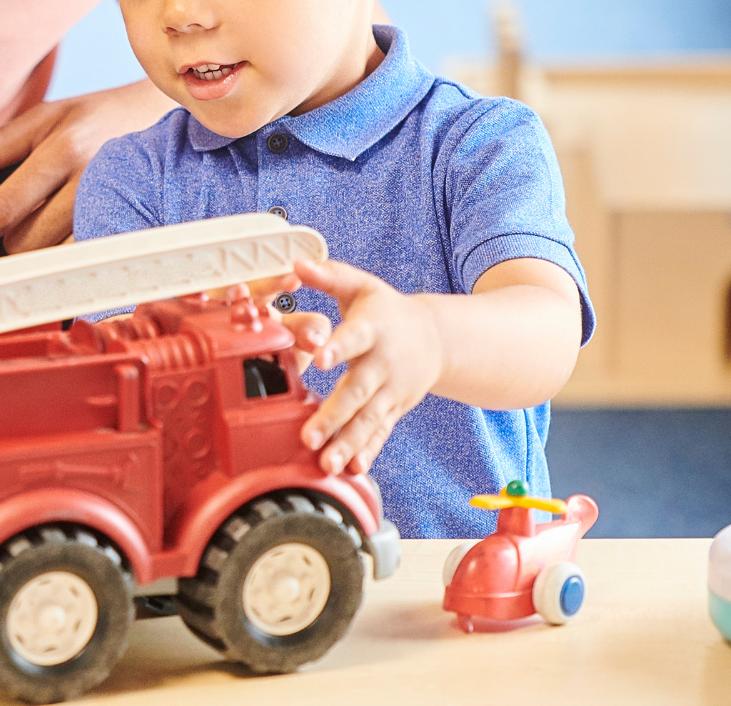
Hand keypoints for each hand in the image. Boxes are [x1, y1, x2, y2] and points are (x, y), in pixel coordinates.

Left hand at [0, 79, 174, 266]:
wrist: (168, 116)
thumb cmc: (101, 117)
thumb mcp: (46, 119)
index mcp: (62, 150)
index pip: (4, 207)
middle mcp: (90, 181)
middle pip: (27, 241)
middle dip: (14, 238)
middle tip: (30, 214)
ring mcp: (118, 208)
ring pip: (56, 258)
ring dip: (43, 251)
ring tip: (56, 222)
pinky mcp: (136, 228)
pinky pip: (89, 263)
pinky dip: (73, 259)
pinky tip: (77, 239)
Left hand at [293, 258, 442, 476]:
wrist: (434, 338)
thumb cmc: (386, 309)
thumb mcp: (361, 286)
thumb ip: (329, 275)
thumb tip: (296, 262)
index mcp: (373, 329)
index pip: (354, 338)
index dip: (338, 347)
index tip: (319, 359)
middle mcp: (383, 363)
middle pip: (358, 390)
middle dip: (334, 414)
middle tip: (309, 435)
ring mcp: (391, 391)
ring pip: (368, 419)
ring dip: (348, 443)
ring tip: (327, 464)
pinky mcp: (394, 410)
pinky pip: (381, 432)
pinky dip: (369, 451)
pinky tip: (354, 470)